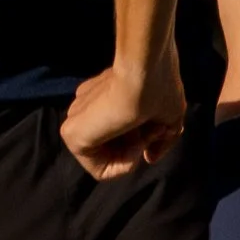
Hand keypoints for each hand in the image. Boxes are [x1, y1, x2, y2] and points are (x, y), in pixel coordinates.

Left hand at [61, 56, 186, 180]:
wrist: (144, 70)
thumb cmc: (160, 85)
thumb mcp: (168, 115)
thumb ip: (158, 140)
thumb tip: (149, 158)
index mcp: (103, 98)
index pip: (120, 135)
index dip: (144, 139)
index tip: (157, 126)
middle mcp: (87, 107)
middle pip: (114, 147)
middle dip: (139, 144)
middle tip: (154, 128)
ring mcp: (78, 119)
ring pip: (107, 158)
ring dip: (133, 151)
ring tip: (144, 129)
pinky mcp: (71, 134)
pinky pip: (98, 169)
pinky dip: (121, 164)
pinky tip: (133, 141)